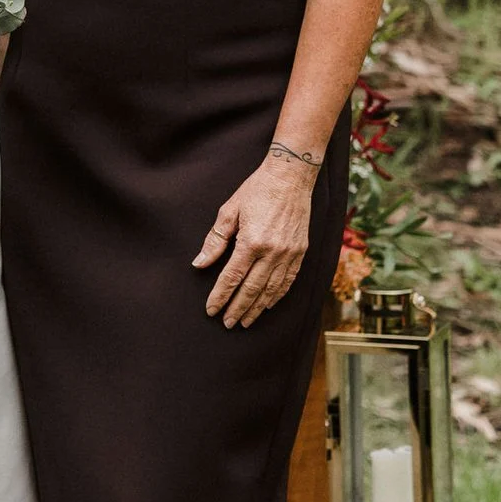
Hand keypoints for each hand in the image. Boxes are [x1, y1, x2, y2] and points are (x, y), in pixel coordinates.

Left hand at [194, 153, 317, 327]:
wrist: (290, 178)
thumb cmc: (256, 190)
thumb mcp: (229, 211)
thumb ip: (215, 240)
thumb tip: (199, 264)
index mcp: (251, 242)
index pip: (231, 277)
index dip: (220, 296)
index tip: (211, 310)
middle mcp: (272, 252)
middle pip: (252, 289)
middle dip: (238, 308)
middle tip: (227, 323)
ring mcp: (290, 254)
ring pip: (272, 289)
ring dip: (257, 307)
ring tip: (246, 321)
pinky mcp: (301, 252)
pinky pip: (289, 281)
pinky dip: (278, 296)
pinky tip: (268, 304)